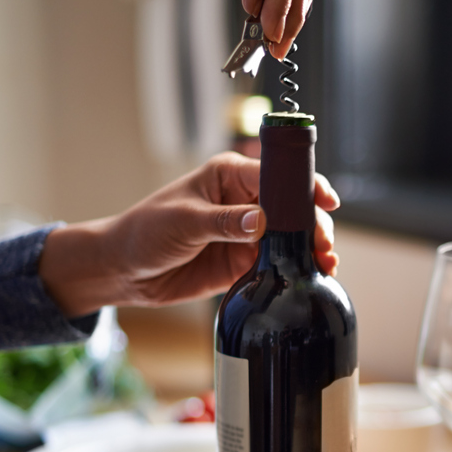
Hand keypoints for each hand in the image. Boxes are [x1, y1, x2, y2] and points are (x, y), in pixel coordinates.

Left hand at [39, 152, 340, 318]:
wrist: (126, 270)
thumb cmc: (145, 232)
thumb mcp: (185, 222)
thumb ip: (225, 222)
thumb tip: (262, 221)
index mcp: (230, 176)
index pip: (277, 175)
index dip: (304, 187)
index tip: (325, 201)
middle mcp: (246, 200)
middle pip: (293, 207)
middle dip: (313, 224)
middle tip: (323, 245)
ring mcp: (249, 232)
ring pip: (292, 237)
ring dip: (311, 248)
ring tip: (325, 264)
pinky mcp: (246, 260)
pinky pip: (280, 262)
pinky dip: (297, 269)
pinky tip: (312, 277)